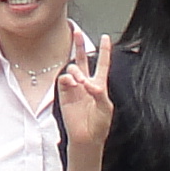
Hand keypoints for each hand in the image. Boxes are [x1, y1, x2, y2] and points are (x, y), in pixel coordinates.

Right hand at [56, 36, 115, 157]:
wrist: (86, 138)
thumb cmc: (99, 124)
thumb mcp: (105, 108)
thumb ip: (99, 93)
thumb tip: (89, 83)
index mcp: (99, 85)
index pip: (102, 64)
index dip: (104, 50)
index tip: (106, 37)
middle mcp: (86, 83)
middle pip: (82, 60)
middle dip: (79, 46)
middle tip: (76, 32)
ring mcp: (74, 88)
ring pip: (72, 69)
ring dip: (76, 71)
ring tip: (80, 80)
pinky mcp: (64, 94)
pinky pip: (63, 80)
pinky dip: (67, 79)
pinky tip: (72, 83)